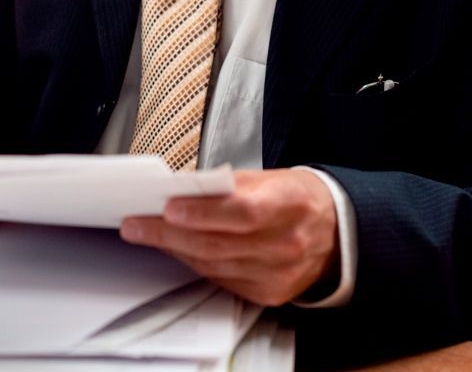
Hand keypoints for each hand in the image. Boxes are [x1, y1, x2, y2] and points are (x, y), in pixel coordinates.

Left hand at [119, 169, 337, 306]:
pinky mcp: (268, 293)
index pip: (241, 212)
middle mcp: (286, 244)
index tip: (168, 207)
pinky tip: (179, 250)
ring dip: (174, 249)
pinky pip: (222, 279)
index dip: (202, 212)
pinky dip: (196, 263)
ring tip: (147, 233)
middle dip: (169, 233)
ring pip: (214, 264)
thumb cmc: (299, 199)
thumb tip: (183, 188)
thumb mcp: (271, 178)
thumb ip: (228, 184)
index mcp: (290, 205)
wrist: (334, 233)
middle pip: (218, 243)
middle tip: (137, 223)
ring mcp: (277, 274)